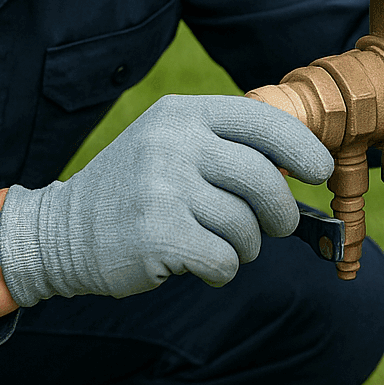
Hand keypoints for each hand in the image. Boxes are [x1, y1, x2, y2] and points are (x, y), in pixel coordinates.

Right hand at [0, 95, 333, 305]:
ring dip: (243, 246)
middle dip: (279, 212)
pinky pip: (224, 260)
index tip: (319, 171)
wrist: (65, 230)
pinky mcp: (157, 235)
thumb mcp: (172, 143)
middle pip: (263, 180)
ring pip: (245, 227)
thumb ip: (226, 145)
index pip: (261, 122)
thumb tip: (300, 167)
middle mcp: (173, 143)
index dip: (301, 148)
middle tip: (275, 226)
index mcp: (183, 114)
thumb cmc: (138, 189)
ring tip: (215, 242)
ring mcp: (162, 188)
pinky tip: (196, 263)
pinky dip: (220, 270)